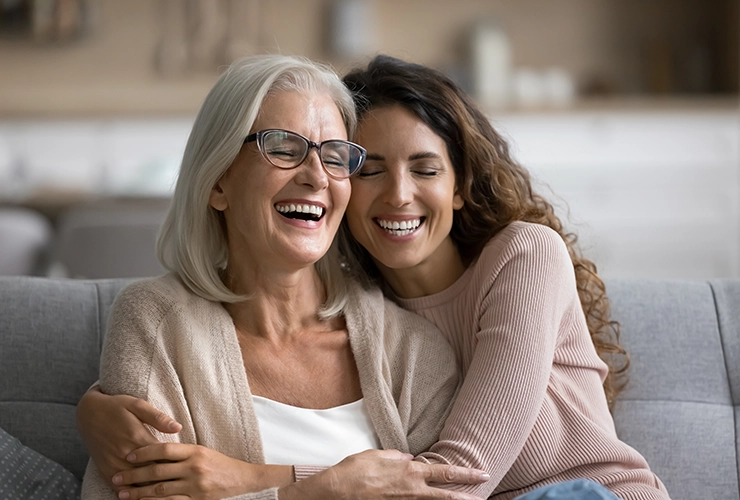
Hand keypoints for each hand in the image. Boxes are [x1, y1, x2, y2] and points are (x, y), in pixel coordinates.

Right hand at [76, 388, 181, 489]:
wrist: (88, 413)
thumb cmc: (116, 407)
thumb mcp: (137, 405)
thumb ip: (158, 418)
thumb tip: (178, 427)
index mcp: (137, 438)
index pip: (162, 458)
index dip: (176, 465)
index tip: (188, 469)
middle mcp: (125, 454)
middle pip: (152, 474)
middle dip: (167, 479)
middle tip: (182, 484)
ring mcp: (114, 465)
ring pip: (137, 485)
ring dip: (151, 491)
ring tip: (167, 493)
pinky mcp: (105, 471)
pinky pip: (120, 490)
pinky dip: (133, 495)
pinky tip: (145, 497)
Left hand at [113, 443, 292, 499]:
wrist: (244, 478)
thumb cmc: (221, 464)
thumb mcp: (203, 452)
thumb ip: (182, 453)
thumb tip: (156, 452)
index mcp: (194, 451)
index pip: (164, 449)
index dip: (144, 452)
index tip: (128, 456)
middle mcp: (194, 467)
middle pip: (157, 470)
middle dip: (134, 475)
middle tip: (116, 478)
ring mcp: (195, 485)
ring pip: (160, 489)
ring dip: (139, 492)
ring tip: (123, 494)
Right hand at [279, 449, 488, 499]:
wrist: (335, 493)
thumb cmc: (354, 471)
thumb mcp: (377, 455)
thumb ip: (396, 456)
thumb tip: (408, 459)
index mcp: (409, 472)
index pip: (444, 472)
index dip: (465, 474)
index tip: (482, 474)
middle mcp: (411, 490)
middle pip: (446, 495)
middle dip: (467, 495)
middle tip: (484, 494)